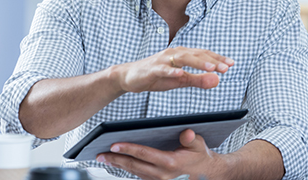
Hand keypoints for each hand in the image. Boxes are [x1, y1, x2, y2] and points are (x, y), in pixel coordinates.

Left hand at [96, 129, 223, 179]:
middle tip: (99, 154)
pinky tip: (117, 161)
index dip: (128, 149)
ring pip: (133, 171)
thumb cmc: (201, 157)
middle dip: (115, 159)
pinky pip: (138, 175)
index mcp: (171, 163)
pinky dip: (127, 168)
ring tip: (103, 157)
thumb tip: (186, 132)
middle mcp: (162, 175)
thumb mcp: (200, 145)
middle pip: (133, 165)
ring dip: (118, 164)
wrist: (208, 175)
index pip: (144, 154)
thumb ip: (192, 139)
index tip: (113, 145)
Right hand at [115, 47, 233, 92]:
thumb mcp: (180, 80)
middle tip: (226, 67)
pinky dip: (172, 71)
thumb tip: (218, 80)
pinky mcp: (152, 69)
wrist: (130, 77)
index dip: (218, 59)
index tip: (232, 64)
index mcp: (182, 55)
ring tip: (211, 67)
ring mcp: (163, 60)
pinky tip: (180, 74)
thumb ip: (198, 80)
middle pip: (196, 54)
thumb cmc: (157, 76)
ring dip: (197, 62)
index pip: (203, 54)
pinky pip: (163, 69)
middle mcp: (174, 53)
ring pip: (182, 58)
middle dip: (212, 60)